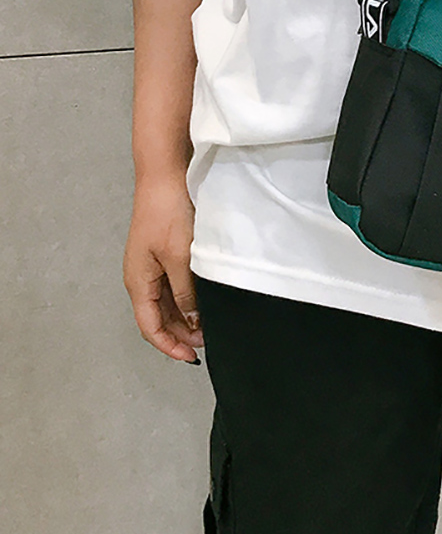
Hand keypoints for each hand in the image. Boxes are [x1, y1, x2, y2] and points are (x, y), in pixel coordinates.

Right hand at [122, 175, 203, 362]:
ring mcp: (152, 264)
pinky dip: (187, 297)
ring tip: (210, 325)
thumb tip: (193, 319)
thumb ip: (185, 291)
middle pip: (158, 317)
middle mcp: (142, 276)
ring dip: (185, 316)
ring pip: (167, 302)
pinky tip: (205, 299)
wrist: (166, 176)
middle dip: (181, 333)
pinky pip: (173, 284)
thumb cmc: (167, 212)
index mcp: (138, 281)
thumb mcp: (180, 257)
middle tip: (208, 342)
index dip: (169, 345)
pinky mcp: (165, 252)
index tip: (191, 357)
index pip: (150, 327)